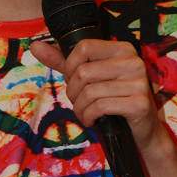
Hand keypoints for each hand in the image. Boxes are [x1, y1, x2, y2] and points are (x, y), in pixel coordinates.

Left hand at [30, 37, 165, 152]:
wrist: (141, 130)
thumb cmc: (113, 100)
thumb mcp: (89, 78)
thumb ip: (64, 62)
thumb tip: (35, 46)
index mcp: (122, 49)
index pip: (84, 47)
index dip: (70, 67)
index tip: (73, 81)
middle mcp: (133, 62)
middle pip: (84, 73)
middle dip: (73, 93)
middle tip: (79, 103)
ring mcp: (139, 82)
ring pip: (90, 92)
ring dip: (80, 108)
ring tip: (85, 114)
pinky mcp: (139, 103)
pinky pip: (100, 107)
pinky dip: (89, 117)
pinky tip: (93, 121)